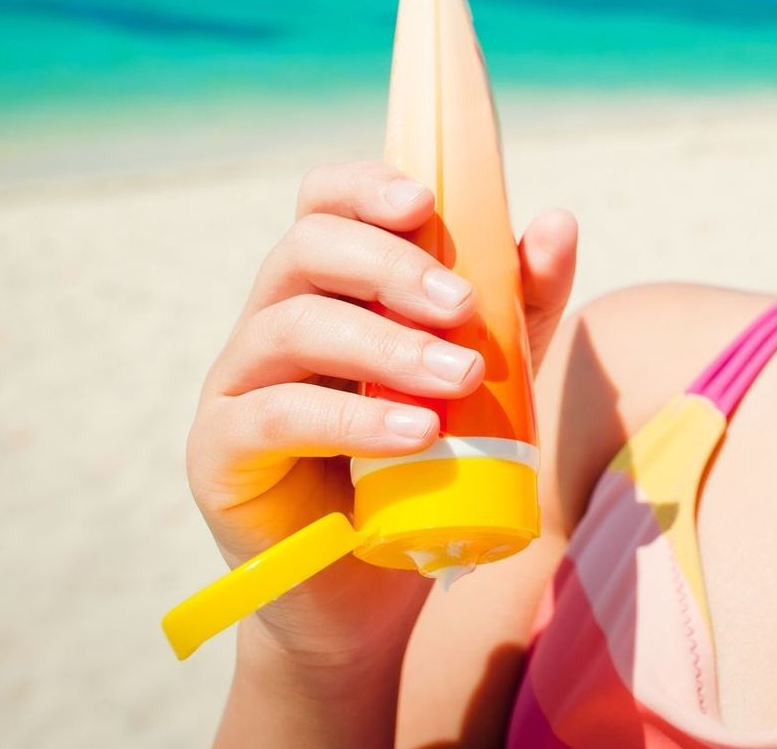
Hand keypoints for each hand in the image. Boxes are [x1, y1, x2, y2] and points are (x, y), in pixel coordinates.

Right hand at [184, 160, 577, 667]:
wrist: (370, 590)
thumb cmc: (425, 468)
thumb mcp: (491, 377)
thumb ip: (521, 304)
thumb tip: (557, 222)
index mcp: (328, 288)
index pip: (324, 204)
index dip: (364, 185)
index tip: (425, 200)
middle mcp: (272, 320)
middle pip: (306, 249)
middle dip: (391, 266)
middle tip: (464, 306)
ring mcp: (236, 384)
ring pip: (292, 326)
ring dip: (386, 344)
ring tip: (460, 377)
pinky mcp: (219, 452)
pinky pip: (273, 415)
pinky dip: (350, 418)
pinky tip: (415, 431)